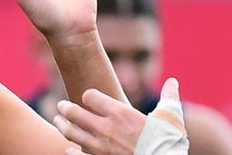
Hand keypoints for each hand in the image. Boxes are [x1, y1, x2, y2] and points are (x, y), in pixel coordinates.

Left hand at [53, 78, 183, 154]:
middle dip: (65, 107)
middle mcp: (106, 128)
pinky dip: (70, 151)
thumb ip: (169, 98)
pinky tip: (68, 148)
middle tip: (61, 106)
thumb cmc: (169, 144)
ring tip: (58, 122)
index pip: (90, 96)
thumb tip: (173, 82)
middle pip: (74, 112)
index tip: (88, 98)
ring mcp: (100, 147)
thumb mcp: (171, 119)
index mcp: (120, 114)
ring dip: (61, 126)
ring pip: (70, 132)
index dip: (88, 96)